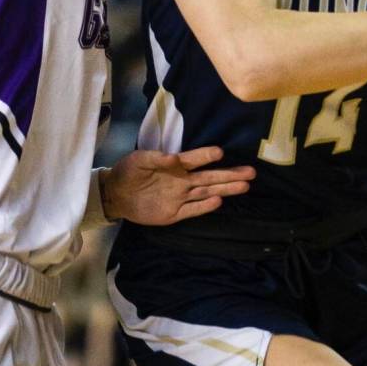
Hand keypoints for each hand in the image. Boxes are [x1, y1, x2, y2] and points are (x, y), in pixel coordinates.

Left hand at [102, 147, 254, 224]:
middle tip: (251, 172)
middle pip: (209, 177)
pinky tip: (219, 201)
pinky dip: (205, 206)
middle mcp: (182, 181)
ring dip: (225, 189)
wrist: (115, 194)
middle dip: (230, 174)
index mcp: (175, 166)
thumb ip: (155, 159)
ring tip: (245, 185)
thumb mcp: (138, 160)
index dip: (206, 156)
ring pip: (207, 192)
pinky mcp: (174, 214)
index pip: (194, 159)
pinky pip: (192, 210)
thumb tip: (173, 158)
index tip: (220, 152)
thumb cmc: (128, 171)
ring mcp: (180, 198)